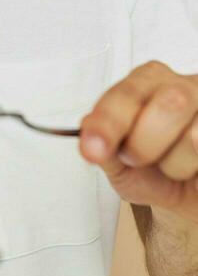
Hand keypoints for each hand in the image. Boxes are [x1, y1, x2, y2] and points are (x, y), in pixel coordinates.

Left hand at [79, 60, 197, 223]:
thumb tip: (88, 131)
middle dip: (145, 145)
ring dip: (175, 167)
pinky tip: (192, 171)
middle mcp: (184, 84)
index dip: (109, 122)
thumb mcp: (119, 163)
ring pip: (195, 139)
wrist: (185, 195)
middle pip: (171, 104)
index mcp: (148, 80)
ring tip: (173, 167)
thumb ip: (103, 147)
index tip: (93, 149)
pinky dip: (196, 178)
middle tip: (136, 160)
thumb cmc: (151, 171)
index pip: (128, 93)